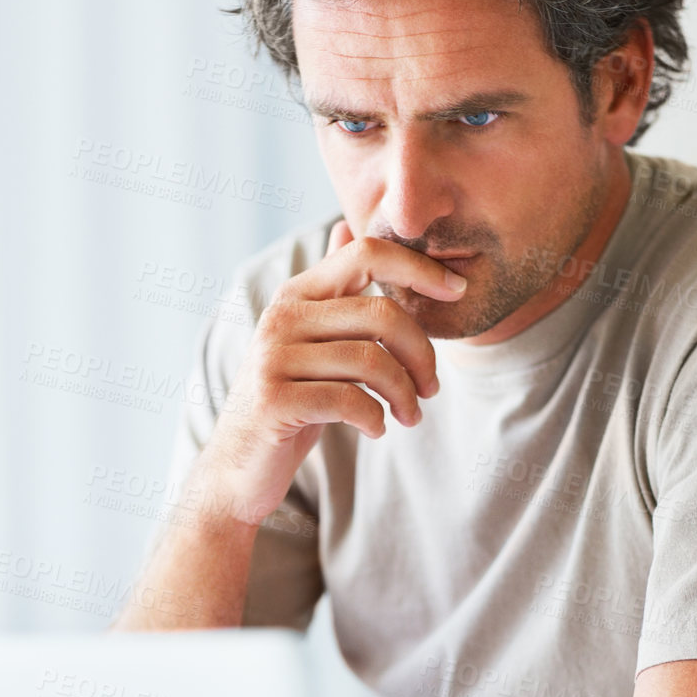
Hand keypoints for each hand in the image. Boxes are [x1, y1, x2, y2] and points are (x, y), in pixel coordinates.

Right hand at [199, 221, 465, 526]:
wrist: (238, 467)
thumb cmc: (288, 401)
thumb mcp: (307, 340)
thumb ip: (331, 292)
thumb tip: (346, 229)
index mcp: (296, 295)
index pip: (366, 254)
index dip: (418, 266)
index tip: (458, 291)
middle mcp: (282, 317)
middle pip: (381, 313)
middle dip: (422, 353)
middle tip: (431, 387)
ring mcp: (274, 358)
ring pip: (371, 361)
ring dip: (405, 394)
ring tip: (410, 416)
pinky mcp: (274, 400)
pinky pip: (350, 400)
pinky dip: (376, 418)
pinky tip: (378, 429)